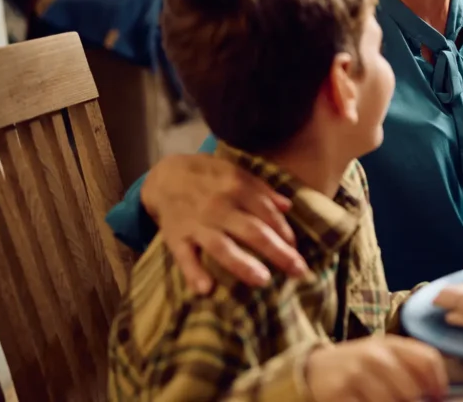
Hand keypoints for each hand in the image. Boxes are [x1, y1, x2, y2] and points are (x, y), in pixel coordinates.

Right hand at [141, 153, 307, 293]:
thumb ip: (262, 189)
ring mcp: (197, 223)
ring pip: (221, 246)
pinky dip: (193, 273)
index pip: (267, 213)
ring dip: (242, 264)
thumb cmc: (208, 176)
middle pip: (252, 231)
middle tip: (298, 271)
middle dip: (277, 252)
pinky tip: (206, 289)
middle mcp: (219, 206)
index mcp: (237, 187)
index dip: (284, 232)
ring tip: (263, 280)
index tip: (296, 249)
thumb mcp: (236, 172)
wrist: (164, 176)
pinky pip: (184, 257)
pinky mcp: (176, 237)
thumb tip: (288, 206)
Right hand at [307, 336, 447, 401]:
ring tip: (381, 400)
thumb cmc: (358, 365)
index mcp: (390, 344)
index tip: (438, 396)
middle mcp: (374, 355)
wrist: (315, 368)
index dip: (438, 382)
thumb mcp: (383, 355)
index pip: (427, 359)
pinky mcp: (339, 393)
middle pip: (410, 389)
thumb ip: (410, 365)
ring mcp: (355, 374)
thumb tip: (438, 391)